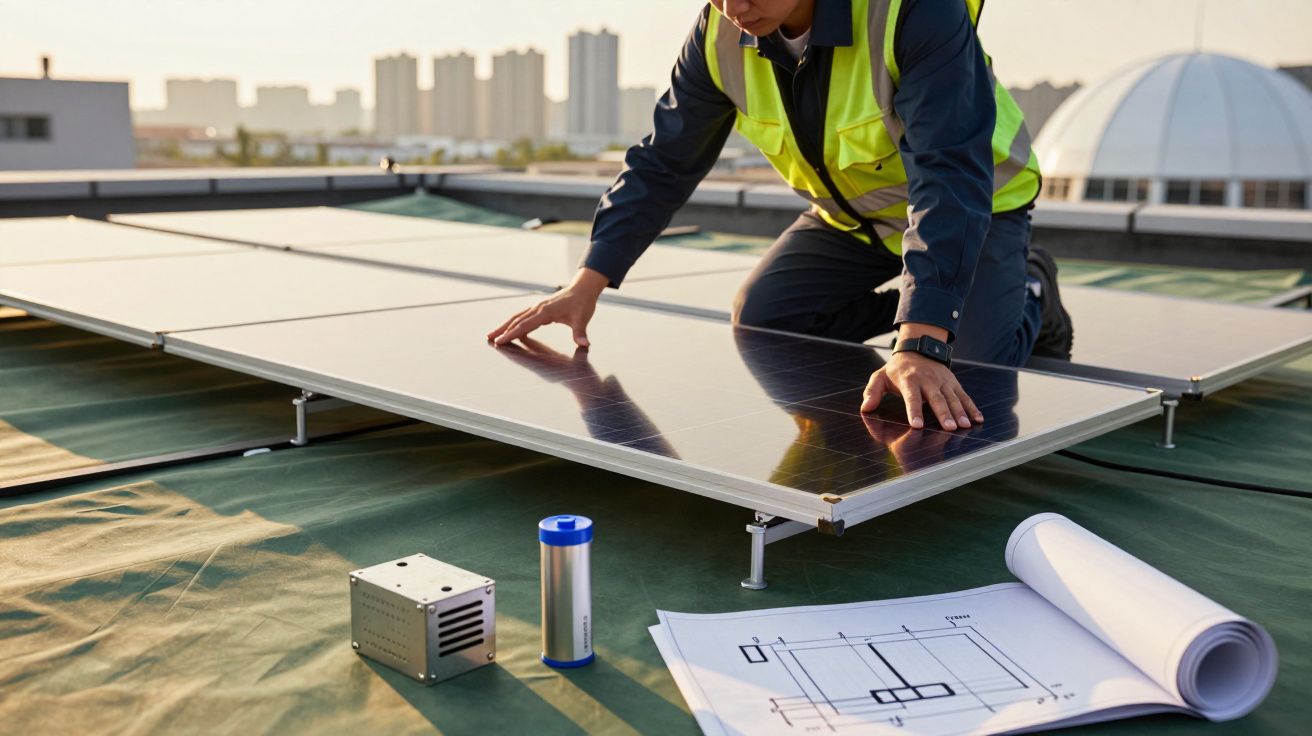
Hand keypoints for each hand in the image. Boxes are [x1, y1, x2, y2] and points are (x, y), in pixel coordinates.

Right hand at [487, 268, 608, 346]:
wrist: (583, 288)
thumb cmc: (582, 303)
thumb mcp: (582, 319)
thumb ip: (580, 332)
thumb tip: (584, 344)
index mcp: (546, 312)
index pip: (524, 325)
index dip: (511, 334)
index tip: (500, 341)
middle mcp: (539, 308)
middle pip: (516, 320)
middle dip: (502, 330)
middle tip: (490, 339)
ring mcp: (538, 307)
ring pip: (517, 317)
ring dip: (505, 325)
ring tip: (493, 335)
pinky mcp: (541, 308)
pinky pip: (524, 316)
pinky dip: (515, 323)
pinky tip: (511, 330)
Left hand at [859, 324, 982, 430]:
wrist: (918, 347)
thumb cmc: (897, 369)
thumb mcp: (880, 377)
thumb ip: (872, 391)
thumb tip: (865, 408)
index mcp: (909, 380)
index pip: (912, 397)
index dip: (914, 410)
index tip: (916, 425)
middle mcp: (928, 380)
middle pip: (936, 399)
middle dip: (943, 413)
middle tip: (949, 428)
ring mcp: (943, 381)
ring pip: (953, 398)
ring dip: (960, 412)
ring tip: (965, 426)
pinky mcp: (953, 382)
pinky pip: (964, 396)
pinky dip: (972, 407)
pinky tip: (978, 419)